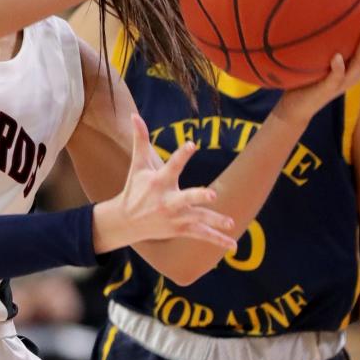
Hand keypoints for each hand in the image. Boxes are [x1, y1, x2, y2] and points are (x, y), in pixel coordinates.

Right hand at [92, 114, 236, 253]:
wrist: (126, 221)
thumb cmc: (134, 188)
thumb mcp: (137, 165)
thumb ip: (140, 139)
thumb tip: (134, 114)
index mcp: (158, 182)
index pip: (172, 166)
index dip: (181, 155)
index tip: (191, 144)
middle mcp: (167, 201)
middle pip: (185, 199)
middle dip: (197, 197)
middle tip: (211, 195)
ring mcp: (174, 217)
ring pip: (197, 219)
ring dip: (213, 222)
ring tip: (230, 223)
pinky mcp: (180, 229)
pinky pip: (200, 235)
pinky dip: (216, 240)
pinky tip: (233, 245)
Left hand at [273, 0, 359, 125]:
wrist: (295, 107)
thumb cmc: (305, 79)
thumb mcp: (315, 56)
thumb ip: (320, 41)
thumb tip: (310, 11)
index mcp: (352, 61)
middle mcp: (353, 70)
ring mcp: (342, 81)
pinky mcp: (328, 90)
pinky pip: (335, 78)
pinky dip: (338, 67)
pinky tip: (337, 57)